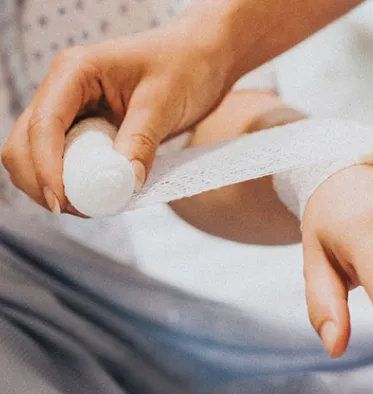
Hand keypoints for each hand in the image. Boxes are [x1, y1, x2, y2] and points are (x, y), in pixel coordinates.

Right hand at [2, 11, 233, 214]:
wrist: (202, 59)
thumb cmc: (185, 66)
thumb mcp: (163, 102)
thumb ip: (140, 141)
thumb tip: (124, 182)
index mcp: (76, 71)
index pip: (44, 124)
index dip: (46, 167)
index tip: (63, 202)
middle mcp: (65, 90)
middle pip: (26, 142)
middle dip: (42, 180)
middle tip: (77, 210)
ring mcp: (73, 110)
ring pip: (38, 154)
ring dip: (55, 184)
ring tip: (89, 206)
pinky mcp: (87, 128)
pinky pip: (67, 160)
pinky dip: (74, 181)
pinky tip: (98, 194)